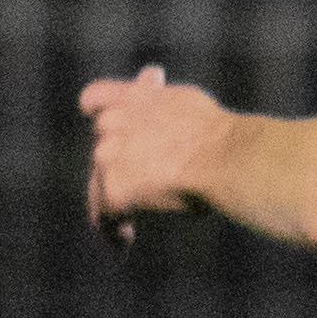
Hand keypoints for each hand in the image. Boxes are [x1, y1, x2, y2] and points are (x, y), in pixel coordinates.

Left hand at [78, 63, 232, 231]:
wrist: (223, 156)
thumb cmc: (215, 133)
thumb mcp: (182, 98)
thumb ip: (156, 94)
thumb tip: (149, 75)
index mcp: (128, 97)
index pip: (92, 100)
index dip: (98, 114)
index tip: (110, 133)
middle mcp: (110, 123)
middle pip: (100, 149)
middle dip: (117, 168)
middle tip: (138, 191)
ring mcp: (107, 156)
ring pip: (99, 183)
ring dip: (113, 200)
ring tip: (129, 226)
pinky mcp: (113, 188)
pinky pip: (103, 216)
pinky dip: (114, 230)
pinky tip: (127, 241)